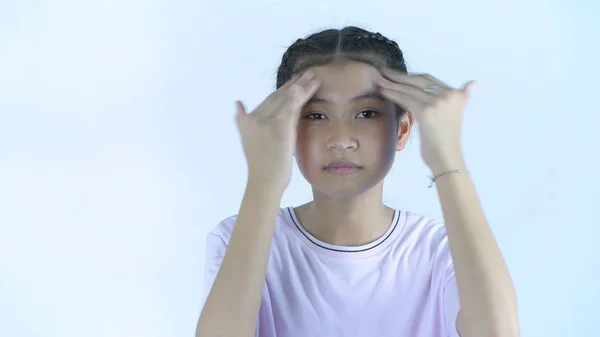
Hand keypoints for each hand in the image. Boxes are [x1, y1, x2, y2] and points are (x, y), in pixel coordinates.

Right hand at [236, 70, 320, 187]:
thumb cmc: (263, 169)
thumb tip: (238, 105)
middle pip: (277, 95)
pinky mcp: (280, 123)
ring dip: (301, 83)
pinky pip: (294, 102)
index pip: (269, 101)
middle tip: (305, 73)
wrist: (264, 181)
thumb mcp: (252, 144)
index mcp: (249, 121)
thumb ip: (250, 125)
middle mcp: (256, 117)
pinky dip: (304, 91)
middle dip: (292, 83)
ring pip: (287, 96)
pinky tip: (313, 83)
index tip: (293, 82)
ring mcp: (267, 119)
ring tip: (313, 74)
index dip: (282, 90)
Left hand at [374, 68, 475, 173]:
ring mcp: (438, 102)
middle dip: (398, 76)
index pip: (428, 80)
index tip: (396, 75)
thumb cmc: (445, 143)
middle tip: (383, 72)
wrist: (447, 160)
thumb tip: (473, 82)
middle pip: (418, 80)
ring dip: (391, 83)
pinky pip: (404, 98)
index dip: (410, 76)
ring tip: (378, 80)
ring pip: (409, 88)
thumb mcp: (454, 116)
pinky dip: (391, 93)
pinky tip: (382, 91)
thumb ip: (459, 99)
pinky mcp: (426, 111)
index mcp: (457, 95)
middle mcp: (449, 95)